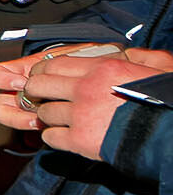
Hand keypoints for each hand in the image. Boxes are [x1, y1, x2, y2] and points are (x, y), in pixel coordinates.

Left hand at [0, 46, 172, 157]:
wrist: (169, 133)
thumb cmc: (166, 101)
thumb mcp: (156, 69)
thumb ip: (138, 58)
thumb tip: (127, 53)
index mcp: (103, 69)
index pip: (54, 63)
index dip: (43, 72)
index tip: (43, 77)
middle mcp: (86, 88)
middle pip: (38, 85)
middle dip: (36, 92)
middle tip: (42, 98)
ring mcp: (81, 115)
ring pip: (43, 113)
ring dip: (48, 117)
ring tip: (59, 120)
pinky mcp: (80, 140)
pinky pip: (50, 137)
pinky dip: (54, 138)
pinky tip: (64, 136)